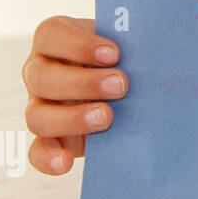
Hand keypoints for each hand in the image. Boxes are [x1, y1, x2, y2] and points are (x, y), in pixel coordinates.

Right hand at [21, 16, 127, 174]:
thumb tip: (161, 49)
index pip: (52, 35)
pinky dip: (48, 158)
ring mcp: (39, 105)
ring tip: (108, 117)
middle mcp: (39, 71)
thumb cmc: (125, 54)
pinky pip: (36, 151)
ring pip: (37, 116)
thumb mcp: (126, 42)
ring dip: (73, 119)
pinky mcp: (49, 137)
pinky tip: (66, 163)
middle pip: (42, 78)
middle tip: (121, 85)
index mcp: (54, 39)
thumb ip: (133, 43)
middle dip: (83, 83)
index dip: (79, 45)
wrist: (126, 84)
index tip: (114, 53)